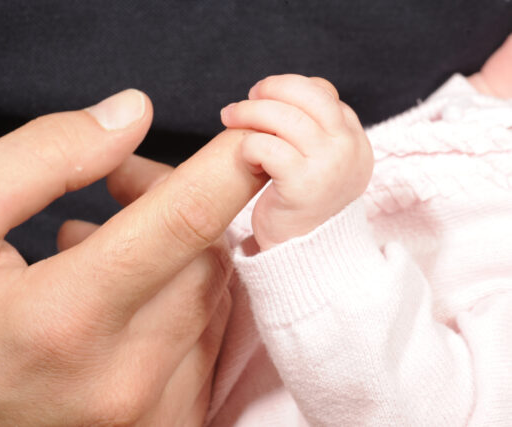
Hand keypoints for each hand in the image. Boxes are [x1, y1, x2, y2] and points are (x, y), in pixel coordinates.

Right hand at [0, 89, 266, 424]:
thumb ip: (45, 156)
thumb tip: (132, 115)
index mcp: (64, 318)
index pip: (182, 222)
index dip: (230, 166)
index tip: (256, 131)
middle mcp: (120, 379)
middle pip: (205, 258)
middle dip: (180, 201)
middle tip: (122, 184)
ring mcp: (145, 414)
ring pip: (212, 299)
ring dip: (180, 250)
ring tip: (109, 239)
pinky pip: (205, 343)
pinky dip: (180, 299)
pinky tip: (125, 293)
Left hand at [220, 75, 373, 249]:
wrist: (306, 253)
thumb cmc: (303, 201)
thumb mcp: (320, 160)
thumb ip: (312, 128)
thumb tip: (280, 91)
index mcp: (354, 139)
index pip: (322, 93)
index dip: (288, 88)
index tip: (264, 94)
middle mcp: (348, 149)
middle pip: (305, 96)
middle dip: (269, 90)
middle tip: (244, 100)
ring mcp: (328, 165)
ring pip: (283, 118)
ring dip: (248, 113)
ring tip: (229, 117)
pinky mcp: (302, 184)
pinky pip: (266, 146)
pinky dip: (248, 146)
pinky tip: (245, 157)